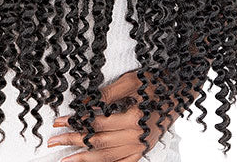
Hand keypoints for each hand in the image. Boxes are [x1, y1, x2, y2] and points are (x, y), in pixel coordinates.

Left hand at [46, 70, 179, 160]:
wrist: (182, 90)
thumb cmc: (158, 82)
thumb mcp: (131, 81)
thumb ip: (106, 95)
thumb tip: (82, 104)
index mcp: (134, 118)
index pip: (96, 123)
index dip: (76, 122)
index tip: (60, 121)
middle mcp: (137, 137)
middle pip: (98, 143)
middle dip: (74, 142)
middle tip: (54, 141)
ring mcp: (141, 147)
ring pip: (108, 158)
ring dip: (85, 159)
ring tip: (66, 161)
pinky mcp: (145, 150)